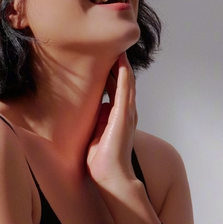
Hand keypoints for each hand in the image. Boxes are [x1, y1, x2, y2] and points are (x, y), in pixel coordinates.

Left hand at [86, 52, 137, 194]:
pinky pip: (125, 91)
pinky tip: (121, 62)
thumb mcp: (96, 133)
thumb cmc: (102, 160)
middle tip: (114, 46)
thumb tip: (96, 106)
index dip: (114, 73)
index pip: (117, 89)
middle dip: (119, 65)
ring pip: (127, 83)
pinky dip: (124, 75)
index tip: (107, 58)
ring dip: (123, 65)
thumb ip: (97, 119)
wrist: (111, 176)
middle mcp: (126, 113)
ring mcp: (127, 114)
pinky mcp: (123, 117)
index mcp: (119, 117)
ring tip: (119, 48)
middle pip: (124, 82)